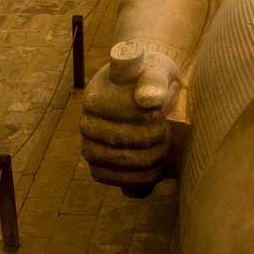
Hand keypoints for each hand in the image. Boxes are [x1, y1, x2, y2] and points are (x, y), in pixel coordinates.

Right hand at [80, 41, 180, 194]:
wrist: (152, 97)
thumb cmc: (154, 80)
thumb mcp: (157, 71)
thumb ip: (154, 81)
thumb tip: (148, 99)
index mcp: (95, 98)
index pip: (123, 114)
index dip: (149, 115)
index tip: (161, 107)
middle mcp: (87, 124)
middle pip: (121, 142)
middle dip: (153, 137)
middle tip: (167, 128)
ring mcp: (91, 148)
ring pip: (120, 165)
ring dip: (151, 158)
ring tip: (165, 144)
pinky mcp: (101, 168)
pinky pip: (119, 183)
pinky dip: (144, 178)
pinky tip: (158, 165)